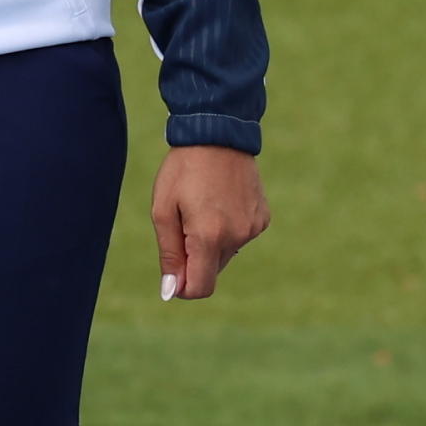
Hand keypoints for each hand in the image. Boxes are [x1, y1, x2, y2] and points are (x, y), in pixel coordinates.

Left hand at [151, 145, 269, 301]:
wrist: (218, 133)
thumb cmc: (183, 170)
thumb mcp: (163, 210)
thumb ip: (169, 254)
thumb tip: (171, 291)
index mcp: (209, 236)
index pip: (200, 288)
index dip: (183, 286)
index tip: (173, 269)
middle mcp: (236, 236)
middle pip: (211, 270)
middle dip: (194, 257)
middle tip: (183, 221)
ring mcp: (253, 228)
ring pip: (225, 253)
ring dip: (211, 242)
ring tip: (203, 207)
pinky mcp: (262, 218)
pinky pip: (240, 236)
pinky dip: (228, 228)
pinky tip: (220, 201)